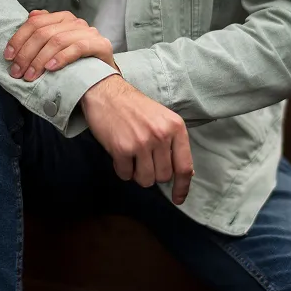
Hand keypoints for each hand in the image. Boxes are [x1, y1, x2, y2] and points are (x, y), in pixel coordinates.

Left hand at [3, 9, 119, 81]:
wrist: (101, 86)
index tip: (8, 56)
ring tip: (31, 76)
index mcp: (63, 19)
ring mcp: (90, 32)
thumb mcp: (55, 50)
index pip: (35, 22)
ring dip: (39, 60)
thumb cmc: (74, 68)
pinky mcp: (101, 45)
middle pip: (44, 32)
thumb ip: (43, 31)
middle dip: (26, 53)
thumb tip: (30, 15)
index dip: (18, 39)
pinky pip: (77, 47)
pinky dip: (61, 58)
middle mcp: (76, 22)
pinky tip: (50, 69)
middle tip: (17, 71)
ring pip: (58, 40)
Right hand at [81, 76, 193, 204]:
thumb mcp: (162, 118)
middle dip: (152, 173)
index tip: (178, 198)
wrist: (106, 92)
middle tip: (143, 157)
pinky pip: (125, 175)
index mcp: (175, 127)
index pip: (184, 166)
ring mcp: (142, 142)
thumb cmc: (134, 107)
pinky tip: (119, 153)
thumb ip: (173, 142)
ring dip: (136, 173)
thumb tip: (185, 173)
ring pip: (145, 180)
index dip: (182, 187)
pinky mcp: (122, 148)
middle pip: (163, 176)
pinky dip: (121, 169)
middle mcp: (161, 135)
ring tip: (131, 155)